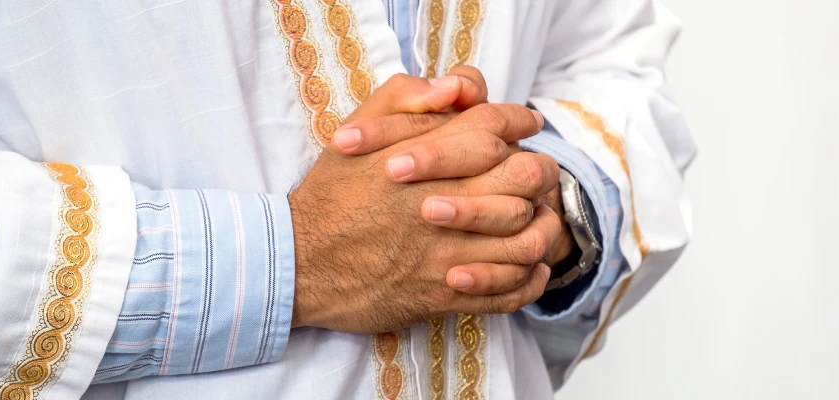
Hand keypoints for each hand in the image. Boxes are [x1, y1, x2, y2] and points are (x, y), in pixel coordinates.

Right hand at [289, 73, 559, 332]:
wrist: (297, 263)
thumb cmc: (330, 196)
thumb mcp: (357, 130)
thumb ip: (407, 97)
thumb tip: (457, 88)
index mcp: (424, 156)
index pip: (495, 126)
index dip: (518, 121)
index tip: (524, 127)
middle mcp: (442, 201)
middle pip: (525, 177)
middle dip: (537, 173)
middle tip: (533, 178)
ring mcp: (446, 251)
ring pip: (526, 237)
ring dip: (540, 228)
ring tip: (538, 223)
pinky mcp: (444, 294)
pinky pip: (508, 291)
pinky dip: (528, 280)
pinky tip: (529, 268)